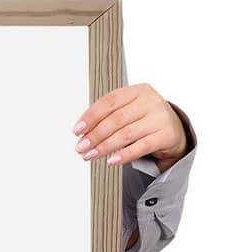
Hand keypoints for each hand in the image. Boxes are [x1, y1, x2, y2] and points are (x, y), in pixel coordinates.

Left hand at [73, 84, 187, 169]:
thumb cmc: (145, 119)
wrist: (174, 130)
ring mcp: (160, 118)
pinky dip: (124, 155)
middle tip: (81, 147)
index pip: (109, 102)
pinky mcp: (167, 136)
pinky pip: (142, 147)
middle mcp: (150, 101)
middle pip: (116, 119)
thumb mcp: (129, 110)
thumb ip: (108, 116)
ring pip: (126, 134)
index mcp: (138, 90)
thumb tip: (83, 132)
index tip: (77, 131)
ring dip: (105, 147)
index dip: (90, 117)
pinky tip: (112, 160)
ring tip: (91, 155)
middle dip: (95, 135)